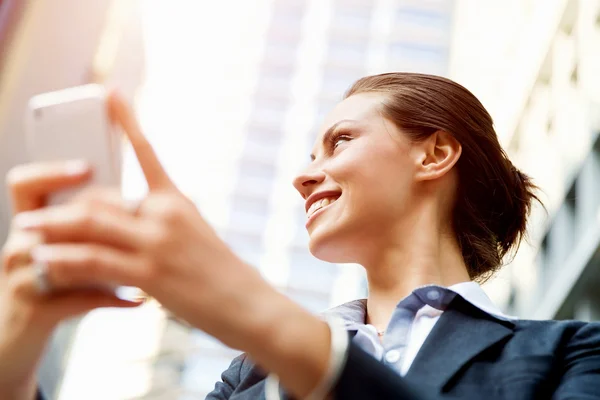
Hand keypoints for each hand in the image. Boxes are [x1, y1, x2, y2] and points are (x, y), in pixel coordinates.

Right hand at [0, 161, 141, 399]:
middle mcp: (20, 246)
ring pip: (59, 258)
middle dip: (83, 215)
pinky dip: (111, 299)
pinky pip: (75, 299)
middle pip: (41, 218)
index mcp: (31, 224)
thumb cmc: (57, 282)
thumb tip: (139, 197)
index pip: (26, 185)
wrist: (21, 332)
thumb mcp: (69, 249)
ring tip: (139, 258)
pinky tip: (139, 300)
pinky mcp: (34, 310)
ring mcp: (21, 278)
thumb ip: (92, 224)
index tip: (87, 167)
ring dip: (103, 258)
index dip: (51, 172)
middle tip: (127, 214)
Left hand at [11, 92, 267, 345]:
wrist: (247, 302)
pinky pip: (95, 260)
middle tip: (31, 213)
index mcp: (176, 201)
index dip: (127, 120)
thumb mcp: (193, 235)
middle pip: (99, 197)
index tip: (110, 92)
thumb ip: (159, 222)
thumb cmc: (220, 272)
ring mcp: (158, 242)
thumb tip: (124, 221)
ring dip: (51, 227)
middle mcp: (165, 213)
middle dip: (60, 206)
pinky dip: (64, 260)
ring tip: (25, 230)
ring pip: (90, 224)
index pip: (147, 152)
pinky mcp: (151, 272)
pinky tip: (45, 261)